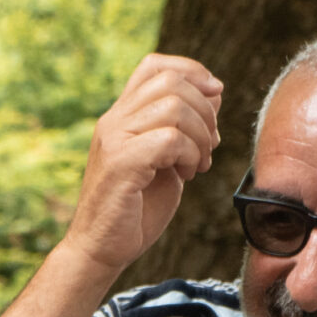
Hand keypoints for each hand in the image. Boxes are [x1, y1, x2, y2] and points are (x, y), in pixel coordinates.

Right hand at [54, 54, 222, 279]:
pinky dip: (190, 155)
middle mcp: (113, 121)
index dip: (192, 71)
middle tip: (210, 144)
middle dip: (205, 109)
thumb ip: (185, 127)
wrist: (101, 250)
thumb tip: (215, 91)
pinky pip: (169, 139)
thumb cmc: (134, 210)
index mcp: (121, 117)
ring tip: (199, 163)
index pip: (154, 66)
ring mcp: (113, 140)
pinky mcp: (120, 163)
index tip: (215, 96)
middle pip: (170, 81)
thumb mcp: (166, 160)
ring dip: (200, 135)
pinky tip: (188, 175)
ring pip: (174, 106)